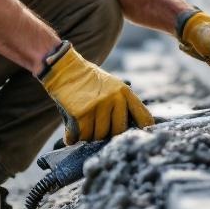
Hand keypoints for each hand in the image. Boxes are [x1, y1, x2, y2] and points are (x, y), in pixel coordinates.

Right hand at [39, 42, 153, 143]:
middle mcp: (115, 98)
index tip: (134, 139)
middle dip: (107, 135)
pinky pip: (82, 135)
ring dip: (89, 136)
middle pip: (118, 132)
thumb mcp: (112, 86)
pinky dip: (74, 137)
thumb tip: (137, 128)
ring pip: (98, 136)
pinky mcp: (82, 113)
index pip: (144, 118)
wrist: (64, 69)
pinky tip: (71, 132)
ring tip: (83, 126)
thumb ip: (123, 104)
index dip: (141, 132)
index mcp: (125, 92)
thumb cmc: (88, 82)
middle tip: (96, 129)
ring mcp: (98, 105)